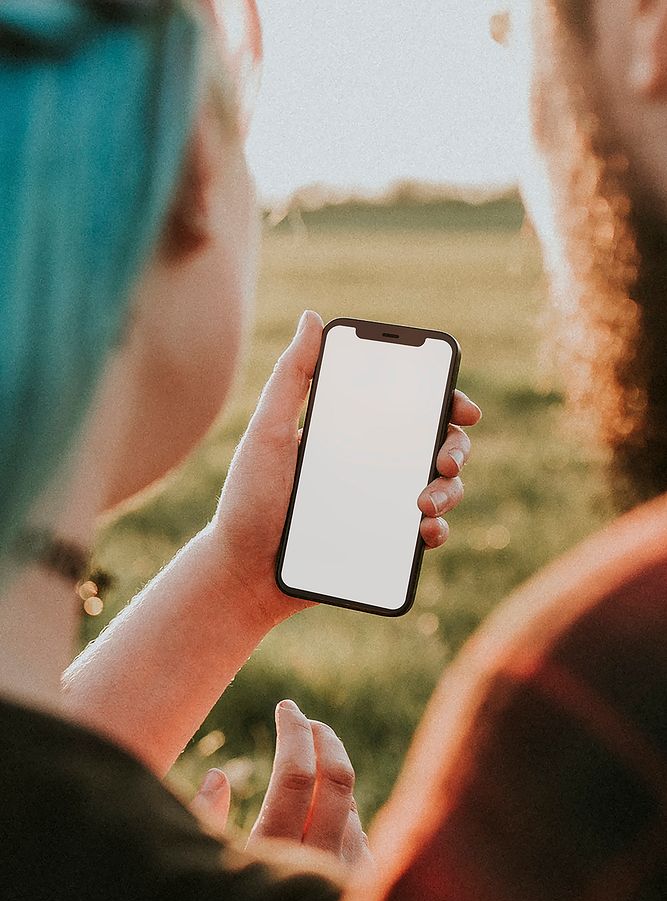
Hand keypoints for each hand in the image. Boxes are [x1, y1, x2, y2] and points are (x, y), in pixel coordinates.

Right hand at [191, 699, 371, 870]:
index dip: (293, 731)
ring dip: (331, 775)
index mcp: (272, 854)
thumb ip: (205, 822)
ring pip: (351, 805)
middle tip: (306, 721)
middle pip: (337, 780)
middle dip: (323, 738)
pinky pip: (360, 834)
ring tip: (309, 766)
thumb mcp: (202, 874)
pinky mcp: (364, 888)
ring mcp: (347, 878)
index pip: (296, 775)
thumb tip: (218, 775)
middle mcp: (318, 865)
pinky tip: (322, 812)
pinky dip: (342, 812)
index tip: (286, 707)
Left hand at [213, 310, 481, 626]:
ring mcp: (382, 504)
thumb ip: (291, 377)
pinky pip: (425, 533)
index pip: (406, 406)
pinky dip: (436, 529)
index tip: (461, 406)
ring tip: (425, 501)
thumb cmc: (249, 500)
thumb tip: (312, 318)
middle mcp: (372, 464)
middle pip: (435, 444)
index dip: (443, 400)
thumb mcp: (267, 433)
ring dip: (451, 490)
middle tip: (445, 459)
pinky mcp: (384, 543)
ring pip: (440, 488)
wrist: (243, 573)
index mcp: (351, 432)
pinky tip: (426, 530)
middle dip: (455, 447)